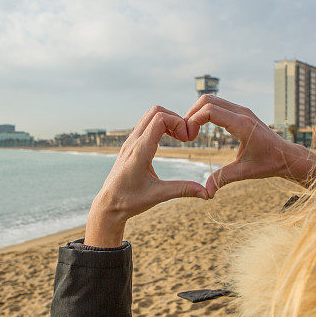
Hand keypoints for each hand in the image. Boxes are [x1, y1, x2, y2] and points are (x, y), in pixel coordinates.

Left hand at [85, 106, 209, 246]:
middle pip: (155, 111)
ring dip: (168, 121)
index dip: (178, 122)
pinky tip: (169, 140)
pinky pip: (146, 124)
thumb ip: (183, 190)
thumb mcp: (158, 195)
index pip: (159, 119)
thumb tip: (207, 194)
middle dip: (175, 118)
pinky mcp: (130, 144)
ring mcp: (130, 142)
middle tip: (186, 137)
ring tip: (180, 138)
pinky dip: (160, 125)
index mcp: (140, 151)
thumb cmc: (130, 201)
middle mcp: (133, 142)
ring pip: (150, 115)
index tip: (187, 139)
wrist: (108, 205)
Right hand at [185, 95, 315, 196]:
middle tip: (187, 133)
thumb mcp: (245, 172)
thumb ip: (223, 179)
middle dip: (192, 114)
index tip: (189, 137)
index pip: (210, 111)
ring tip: (191, 131)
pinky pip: (218, 105)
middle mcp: (242, 113)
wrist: (286, 156)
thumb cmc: (269, 163)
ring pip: (212, 100)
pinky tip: (202, 128)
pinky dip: (206, 112)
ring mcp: (242, 110)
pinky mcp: (241, 112)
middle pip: (207, 100)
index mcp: (242, 125)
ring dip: (198, 112)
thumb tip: (206, 193)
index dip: (194, 120)